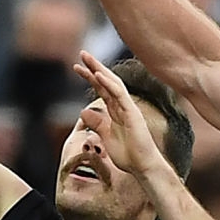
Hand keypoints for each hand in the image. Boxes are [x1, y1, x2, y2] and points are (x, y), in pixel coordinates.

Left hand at [73, 51, 175, 190]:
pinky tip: (98, 74)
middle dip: (94, 67)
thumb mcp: (106, 137)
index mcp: (115, 111)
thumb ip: (96, 123)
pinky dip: (109, 83)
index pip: (101, 89)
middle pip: (107, 81)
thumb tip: (83, 111)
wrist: (143, 166)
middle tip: (82, 53)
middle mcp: (122, 106)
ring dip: (100, 69)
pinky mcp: (133, 113)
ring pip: (113, 83)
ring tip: (88, 58)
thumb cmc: (128, 155)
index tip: (77, 67)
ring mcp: (128, 108)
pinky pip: (120, 95)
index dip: (89, 77)